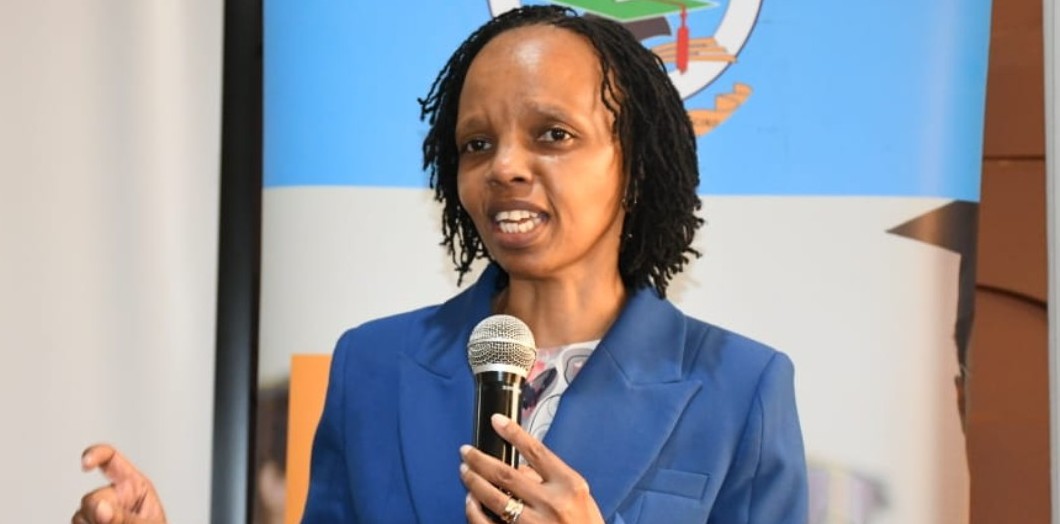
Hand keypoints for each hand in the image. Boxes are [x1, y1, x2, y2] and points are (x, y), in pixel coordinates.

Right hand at [72, 444, 166, 523]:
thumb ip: (125, 517)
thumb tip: (101, 508)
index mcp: (133, 486)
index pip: (111, 459)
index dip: (96, 454)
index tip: (86, 463)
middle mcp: (113, 497)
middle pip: (91, 498)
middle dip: (96, 512)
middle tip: (106, 523)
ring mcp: (98, 514)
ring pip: (79, 516)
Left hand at [460, 414, 604, 523]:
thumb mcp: (578, 496)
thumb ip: (549, 478)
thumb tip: (518, 467)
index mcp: (569, 485)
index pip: (536, 452)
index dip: (513, 433)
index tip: (496, 420)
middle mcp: (552, 503)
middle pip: (507, 474)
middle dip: (480, 460)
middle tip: (466, 451)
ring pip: (494, 497)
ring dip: (474, 481)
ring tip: (465, 471)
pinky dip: (475, 512)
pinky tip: (470, 501)